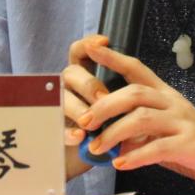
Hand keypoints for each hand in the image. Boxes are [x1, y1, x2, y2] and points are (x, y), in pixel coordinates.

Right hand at [61, 34, 111, 179]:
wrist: (99, 153)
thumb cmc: (112, 122)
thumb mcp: (121, 104)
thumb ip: (123, 91)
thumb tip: (136, 87)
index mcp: (85, 74)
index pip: (80, 51)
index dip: (89, 43)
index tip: (104, 41)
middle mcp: (70, 86)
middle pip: (72, 72)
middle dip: (88, 84)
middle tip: (103, 97)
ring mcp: (62, 106)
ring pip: (62, 98)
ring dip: (77, 108)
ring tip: (90, 122)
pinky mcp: (57, 128)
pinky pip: (58, 126)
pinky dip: (69, 132)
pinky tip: (80, 137)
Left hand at [69, 37, 194, 194]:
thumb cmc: (194, 145)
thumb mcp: (164, 131)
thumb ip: (139, 130)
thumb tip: (107, 137)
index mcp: (166, 95)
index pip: (137, 68)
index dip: (113, 57)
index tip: (90, 49)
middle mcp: (174, 103)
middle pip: (134, 93)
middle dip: (104, 106)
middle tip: (84, 122)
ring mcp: (184, 122)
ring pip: (142, 118)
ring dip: (114, 133)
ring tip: (96, 149)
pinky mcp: (191, 144)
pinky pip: (157, 147)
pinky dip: (134, 156)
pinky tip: (120, 164)